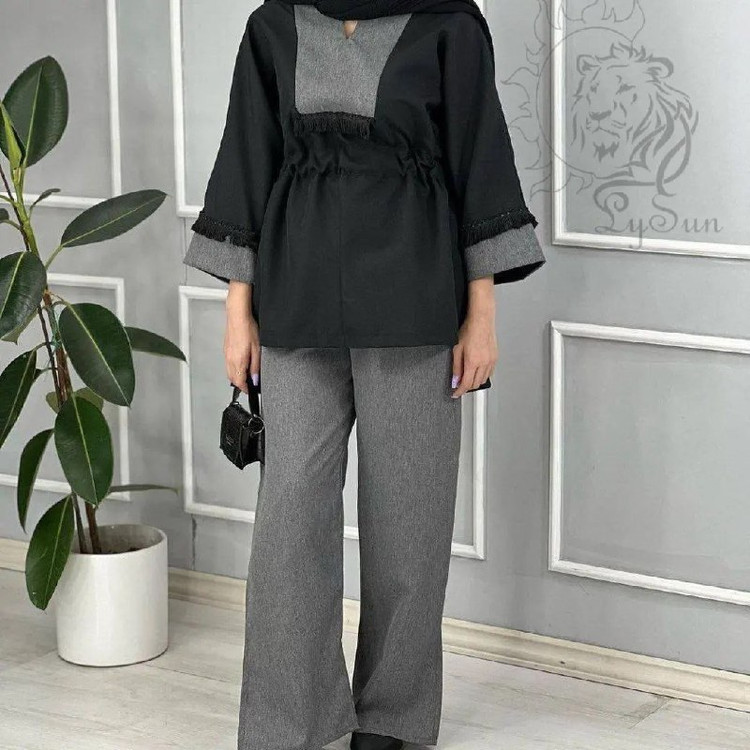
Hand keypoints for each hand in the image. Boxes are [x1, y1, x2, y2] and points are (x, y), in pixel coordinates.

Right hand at [225, 281, 259, 393]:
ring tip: (248, 374)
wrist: (238, 316)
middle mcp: (229, 360)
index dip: (247, 389)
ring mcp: (226, 354)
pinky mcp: (226, 349)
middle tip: (251, 384)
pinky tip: (242, 363)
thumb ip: (256, 367)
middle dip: (242, 384)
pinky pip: (229, 364)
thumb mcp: (257, 350)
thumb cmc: (248, 329)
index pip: (240, 383)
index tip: (252, 391)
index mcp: (237, 362)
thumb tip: (255, 379)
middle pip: (233, 379)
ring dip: (238, 376)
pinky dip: (235, 368)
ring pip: (230, 372)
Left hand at [451, 277, 496, 397]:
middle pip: (476, 384)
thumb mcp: (457, 349)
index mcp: (473, 362)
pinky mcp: (495, 357)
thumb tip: (455, 379)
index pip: (466, 384)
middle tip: (459, 384)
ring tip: (467, 377)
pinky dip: (483, 375)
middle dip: (467, 386)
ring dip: (475, 381)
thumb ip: (456, 367)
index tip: (456, 394)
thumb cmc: (469, 330)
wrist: (481, 320)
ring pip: (484, 379)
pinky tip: (477, 371)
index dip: (460, 391)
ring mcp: (491, 360)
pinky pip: (490, 372)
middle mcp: (484, 363)